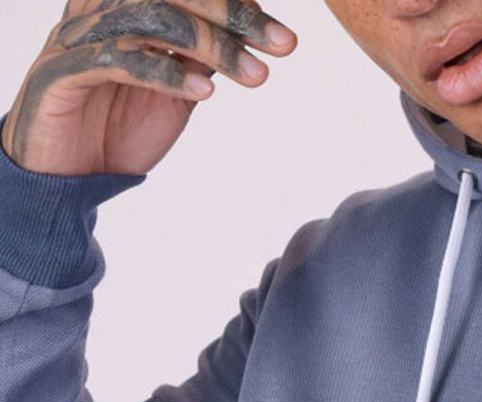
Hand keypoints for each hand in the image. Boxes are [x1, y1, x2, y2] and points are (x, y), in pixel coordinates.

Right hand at [0, 0, 297, 175]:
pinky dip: (166, 74)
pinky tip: (206, 92)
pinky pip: (118, 62)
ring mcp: (80, 37)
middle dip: (234, 17)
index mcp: (128, 6)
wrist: (68, 170)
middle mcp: (101, 9)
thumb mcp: (176, 89)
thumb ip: (201, 57)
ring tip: (256, 75)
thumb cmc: (120, 124)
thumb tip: (248, 32)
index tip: (281, 31)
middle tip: (283, 45)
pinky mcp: (63, 72)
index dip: (235, 4)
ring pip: (151, 19)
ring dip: (212, 46)